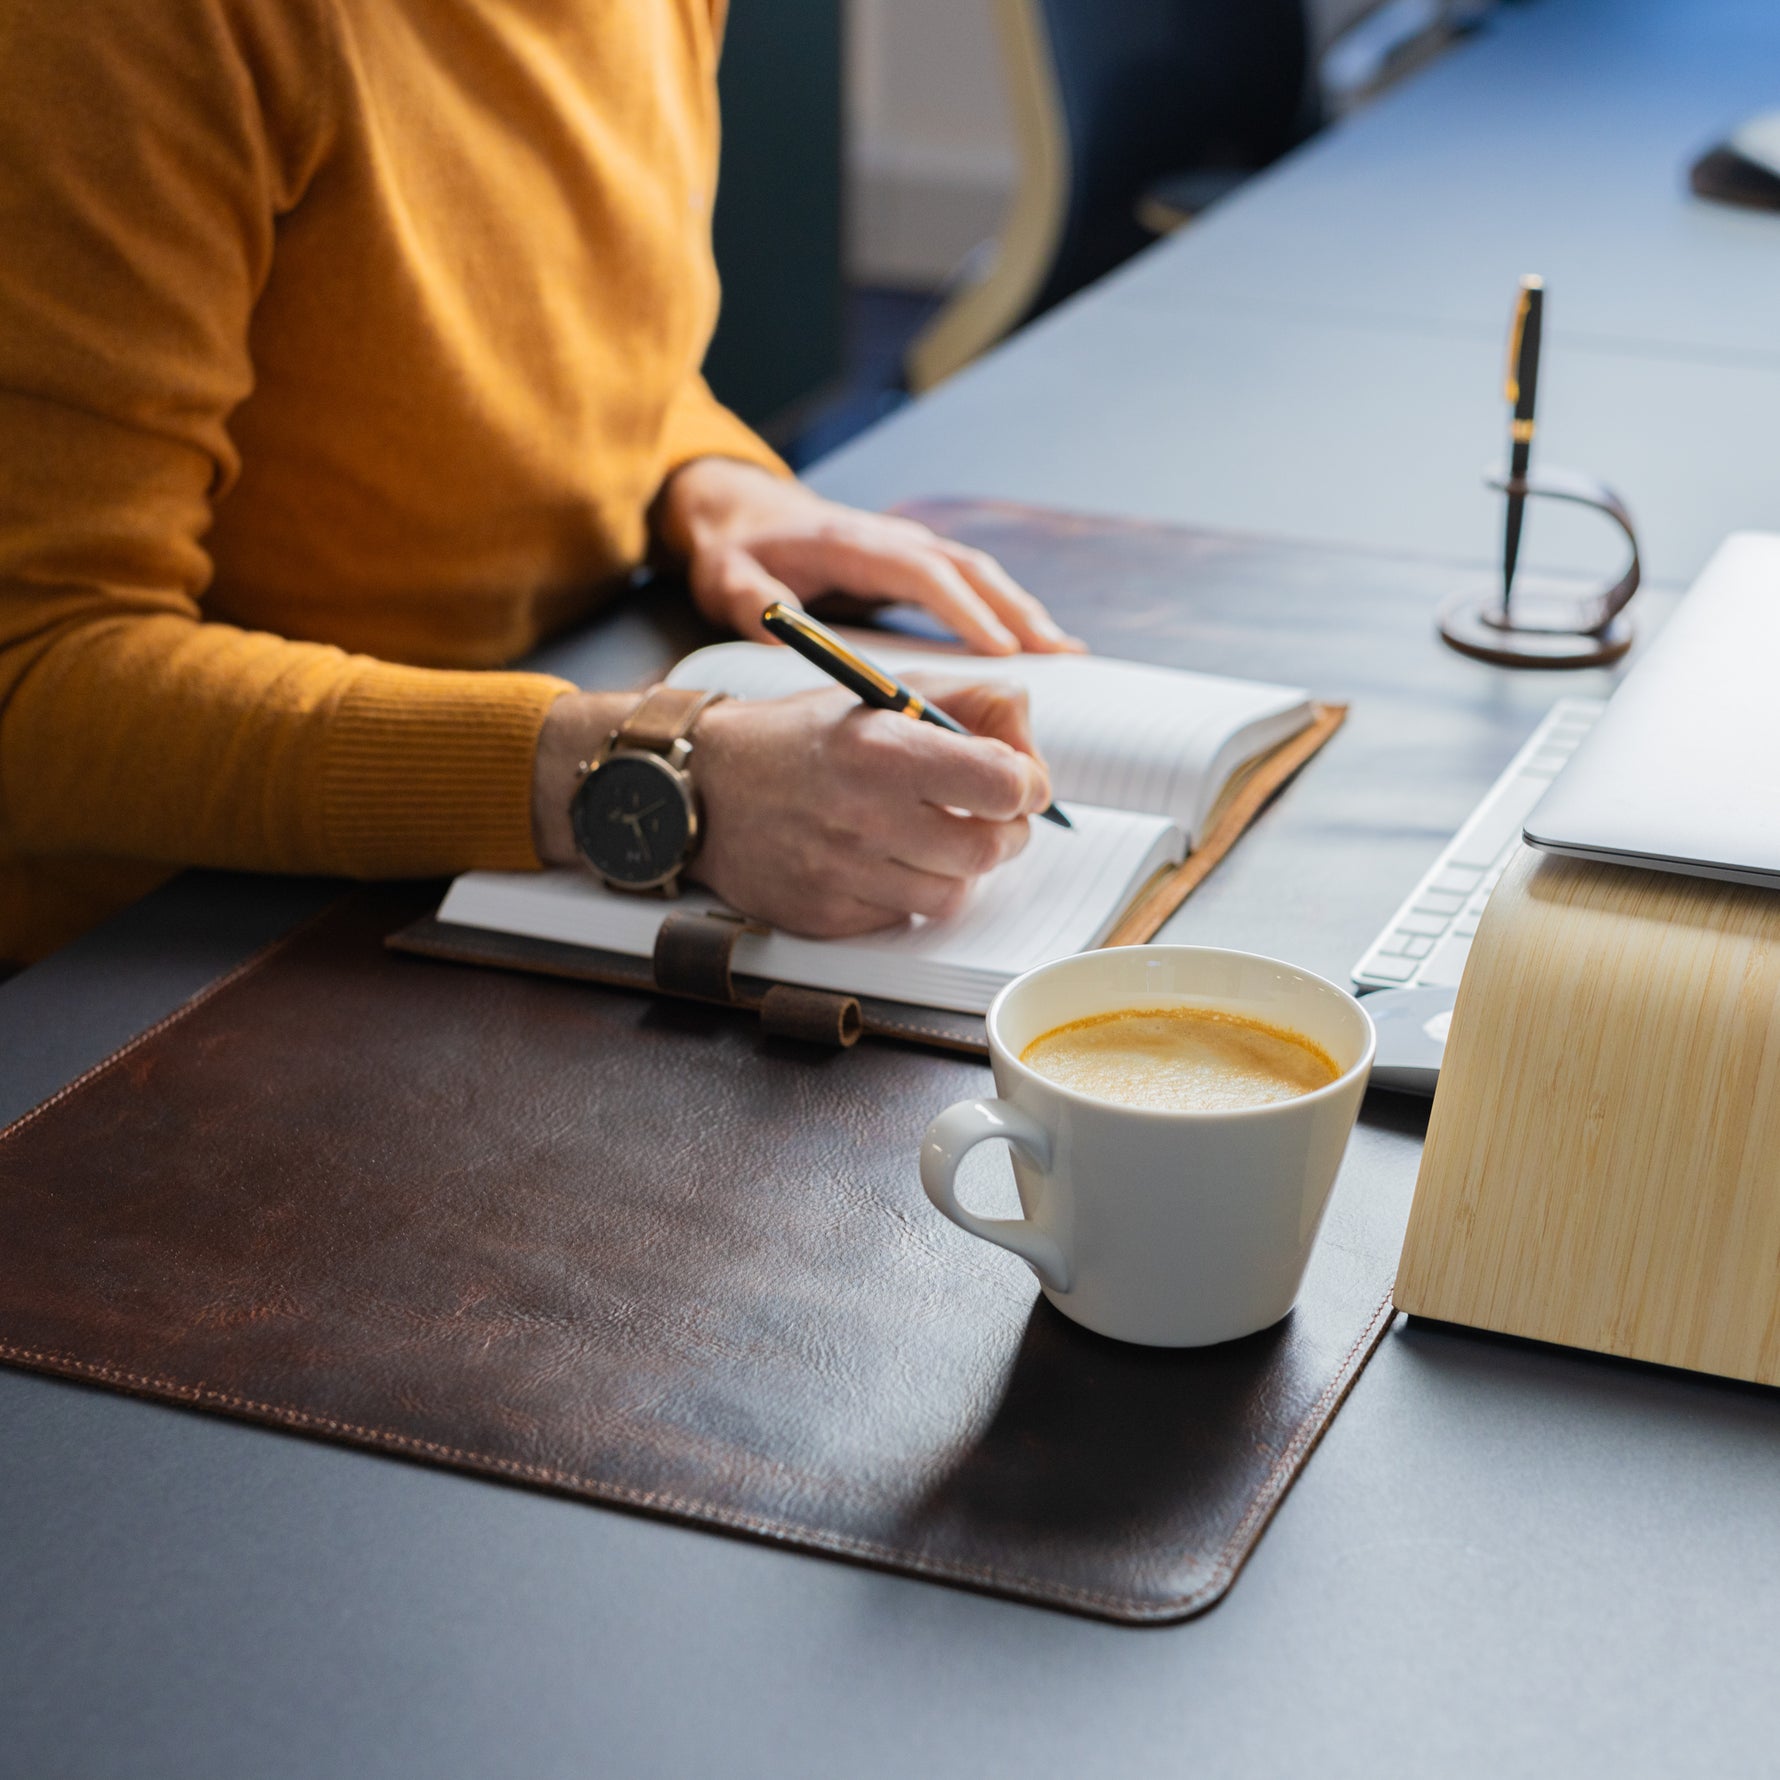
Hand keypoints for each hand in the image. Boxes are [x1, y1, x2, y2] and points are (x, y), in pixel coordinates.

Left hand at [653, 456, 1084, 656]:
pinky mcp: (917, 566)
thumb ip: (750, 600)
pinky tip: (1040, 644)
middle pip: (968, 571)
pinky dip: (1010, 610)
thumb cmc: (737, 553)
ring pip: (981, 575)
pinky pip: (973, 585)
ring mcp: (911, 550)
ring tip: (1067, 653)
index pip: (922, 574)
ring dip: (1024, 611)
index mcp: (854, 545)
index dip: (965, 610)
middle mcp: (894, 542)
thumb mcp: (726, 577)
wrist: (744, 517)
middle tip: (1059, 655)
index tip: (1001, 648)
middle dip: (1016, 612)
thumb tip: (780, 626)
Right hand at [689, 674, 1050, 936]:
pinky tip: (882, 860)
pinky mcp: (827, 915)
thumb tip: (1031, 751)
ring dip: (956, 868)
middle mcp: (864, 814)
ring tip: (929, 836)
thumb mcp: (884, 691)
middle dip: (1003, 832)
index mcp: (885, 748)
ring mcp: (843, 872)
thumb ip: (972, 703)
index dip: (1027, 785)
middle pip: (989, 849)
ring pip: (953, 894)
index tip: (1018, 782)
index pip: (1005, 785)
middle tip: (984, 816)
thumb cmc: (803, 738)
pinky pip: (904, 916)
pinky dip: (908, 892)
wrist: (705, 788)